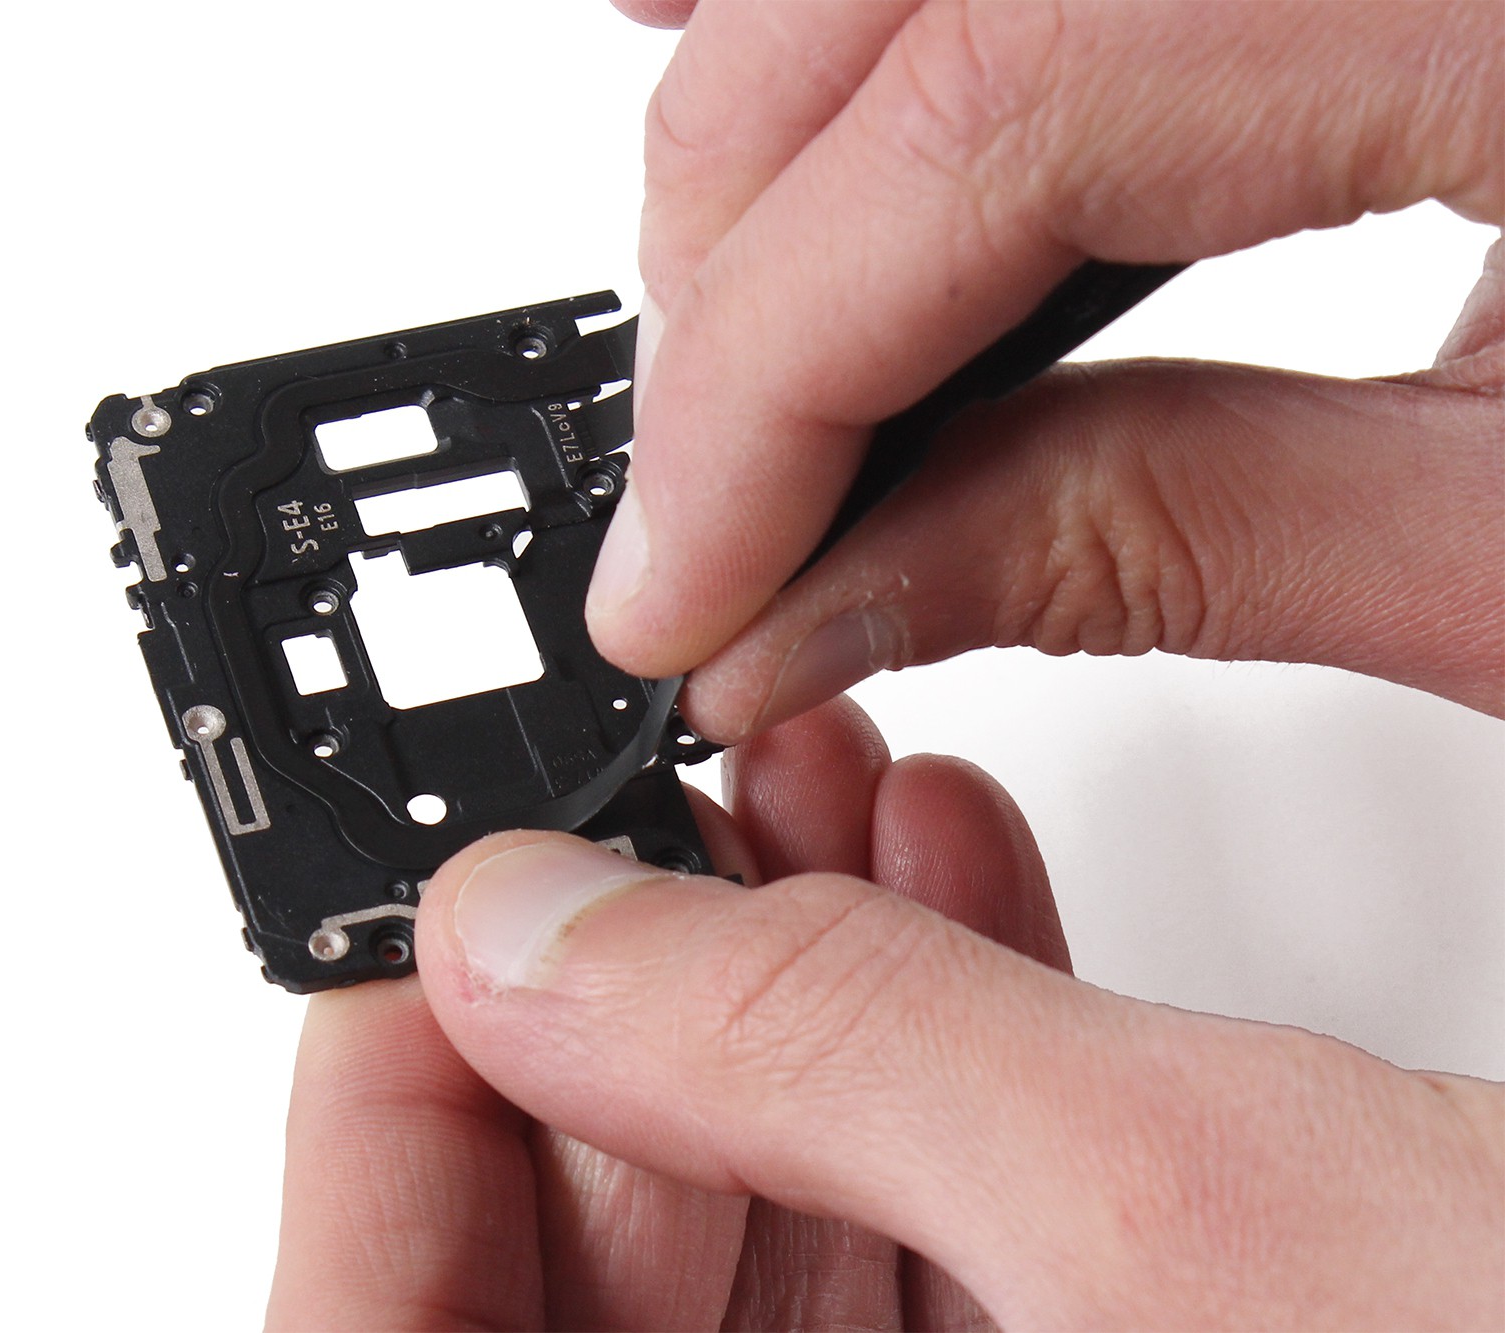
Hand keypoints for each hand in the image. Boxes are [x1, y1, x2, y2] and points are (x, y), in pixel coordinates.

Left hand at [266, 699, 1504, 1327]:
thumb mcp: (1199, 1227)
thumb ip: (808, 1053)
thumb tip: (522, 931)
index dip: (393, 1150)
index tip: (426, 950)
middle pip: (597, 1298)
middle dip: (626, 1024)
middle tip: (653, 828)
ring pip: (777, 1255)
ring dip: (782, 1002)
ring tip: (824, 801)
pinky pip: (937, 1262)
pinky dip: (920, 1066)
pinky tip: (945, 884)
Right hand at [585, 0, 1503, 734]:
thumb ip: (1165, 542)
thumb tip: (829, 600)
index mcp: (1486, 3)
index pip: (1004, 105)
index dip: (777, 360)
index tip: (685, 570)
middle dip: (735, 256)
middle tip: (707, 500)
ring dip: (770, 119)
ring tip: (733, 339)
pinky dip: (869, 13)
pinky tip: (757, 52)